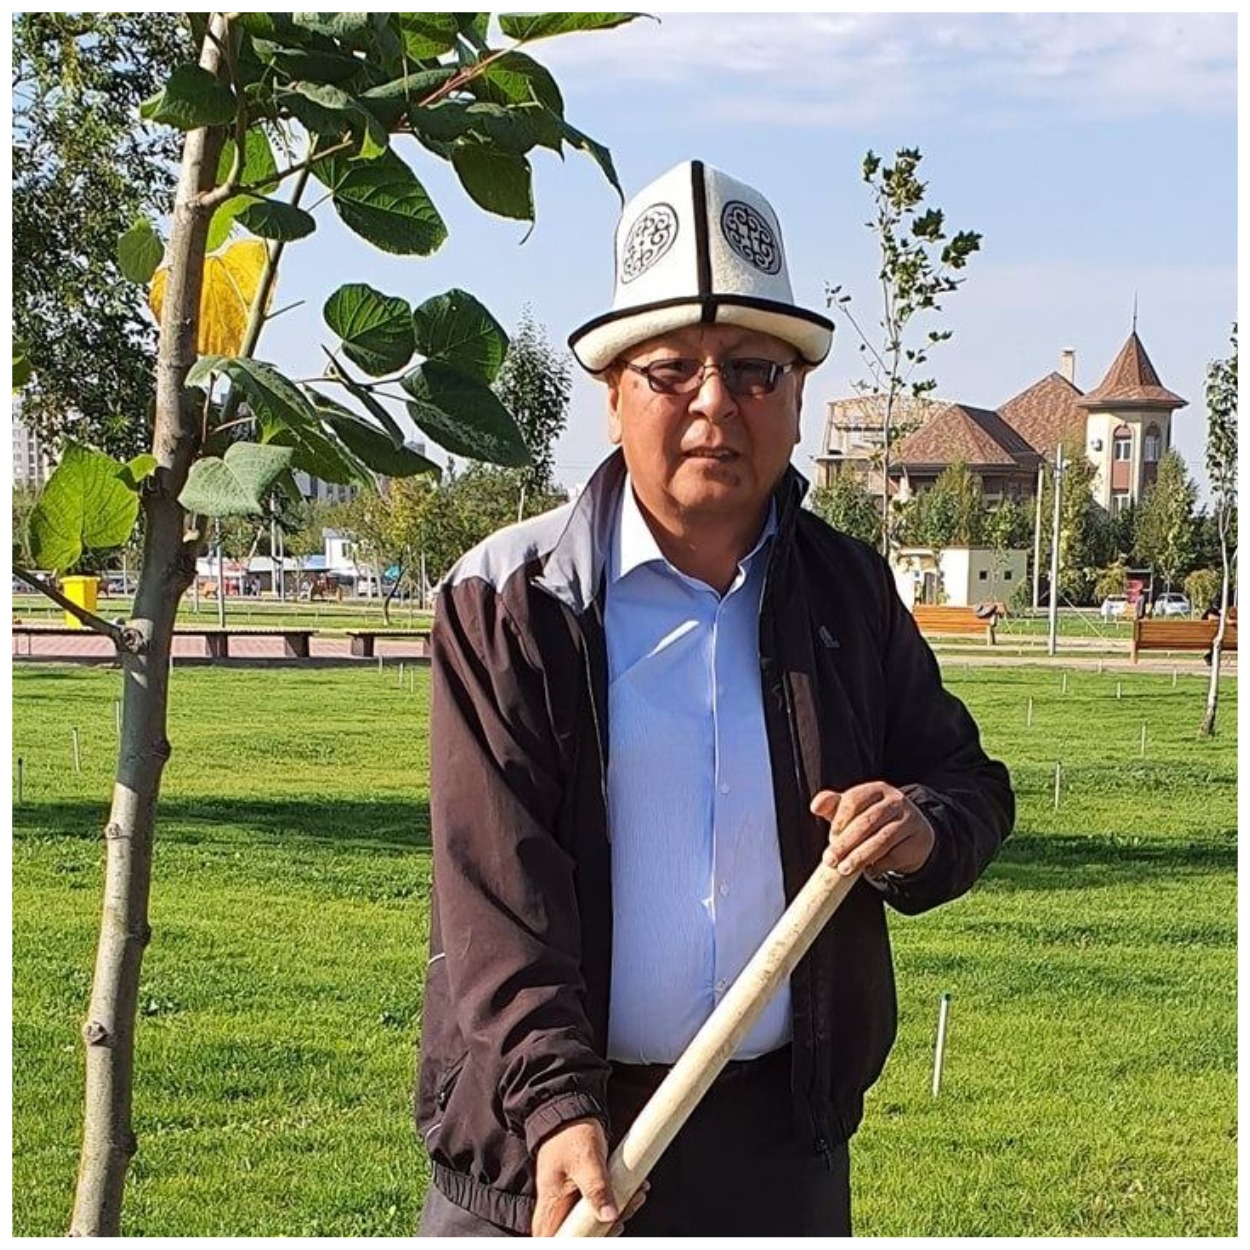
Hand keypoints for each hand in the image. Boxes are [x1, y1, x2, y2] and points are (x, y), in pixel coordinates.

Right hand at [532, 1118, 646, 1236]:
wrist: (572, 1110)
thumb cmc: (572, 1132)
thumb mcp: (586, 1159)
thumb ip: (596, 1189)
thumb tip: (609, 1216)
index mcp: (550, 1203)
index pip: (553, 1239)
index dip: (575, 1242)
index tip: (599, 1235)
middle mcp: (557, 1207)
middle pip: (578, 1235)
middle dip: (604, 1230)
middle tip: (623, 1217)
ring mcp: (570, 1201)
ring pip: (592, 1222)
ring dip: (616, 1214)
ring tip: (635, 1198)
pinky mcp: (583, 1193)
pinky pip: (599, 1207)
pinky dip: (616, 1202)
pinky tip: (633, 1192)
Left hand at [810, 782, 934, 878]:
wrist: (912, 833)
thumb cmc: (874, 820)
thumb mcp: (854, 809)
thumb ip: (833, 805)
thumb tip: (815, 806)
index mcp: (876, 789)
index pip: (854, 800)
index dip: (839, 820)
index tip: (830, 839)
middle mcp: (895, 801)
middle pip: (867, 821)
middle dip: (846, 843)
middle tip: (830, 860)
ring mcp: (909, 820)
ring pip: (882, 839)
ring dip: (860, 856)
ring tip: (844, 869)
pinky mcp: (917, 840)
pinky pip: (895, 856)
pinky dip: (879, 865)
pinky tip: (868, 870)